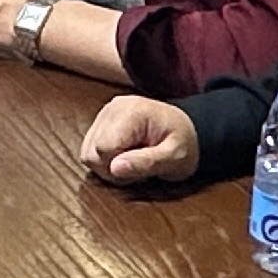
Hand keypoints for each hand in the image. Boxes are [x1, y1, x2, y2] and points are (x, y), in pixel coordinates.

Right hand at [77, 96, 199, 182]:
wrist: (190, 129)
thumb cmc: (184, 143)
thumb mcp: (174, 158)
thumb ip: (145, 163)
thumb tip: (115, 168)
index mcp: (132, 112)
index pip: (103, 149)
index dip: (119, 167)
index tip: (142, 166)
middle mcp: (113, 108)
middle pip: (92, 153)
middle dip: (113, 169)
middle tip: (139, 166)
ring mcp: (105, 114)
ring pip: (88, 153)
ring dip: (108, 166)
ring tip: (133, 161)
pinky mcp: (102, 122)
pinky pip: (90, 149)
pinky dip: (105, 160)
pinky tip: (125, 157)